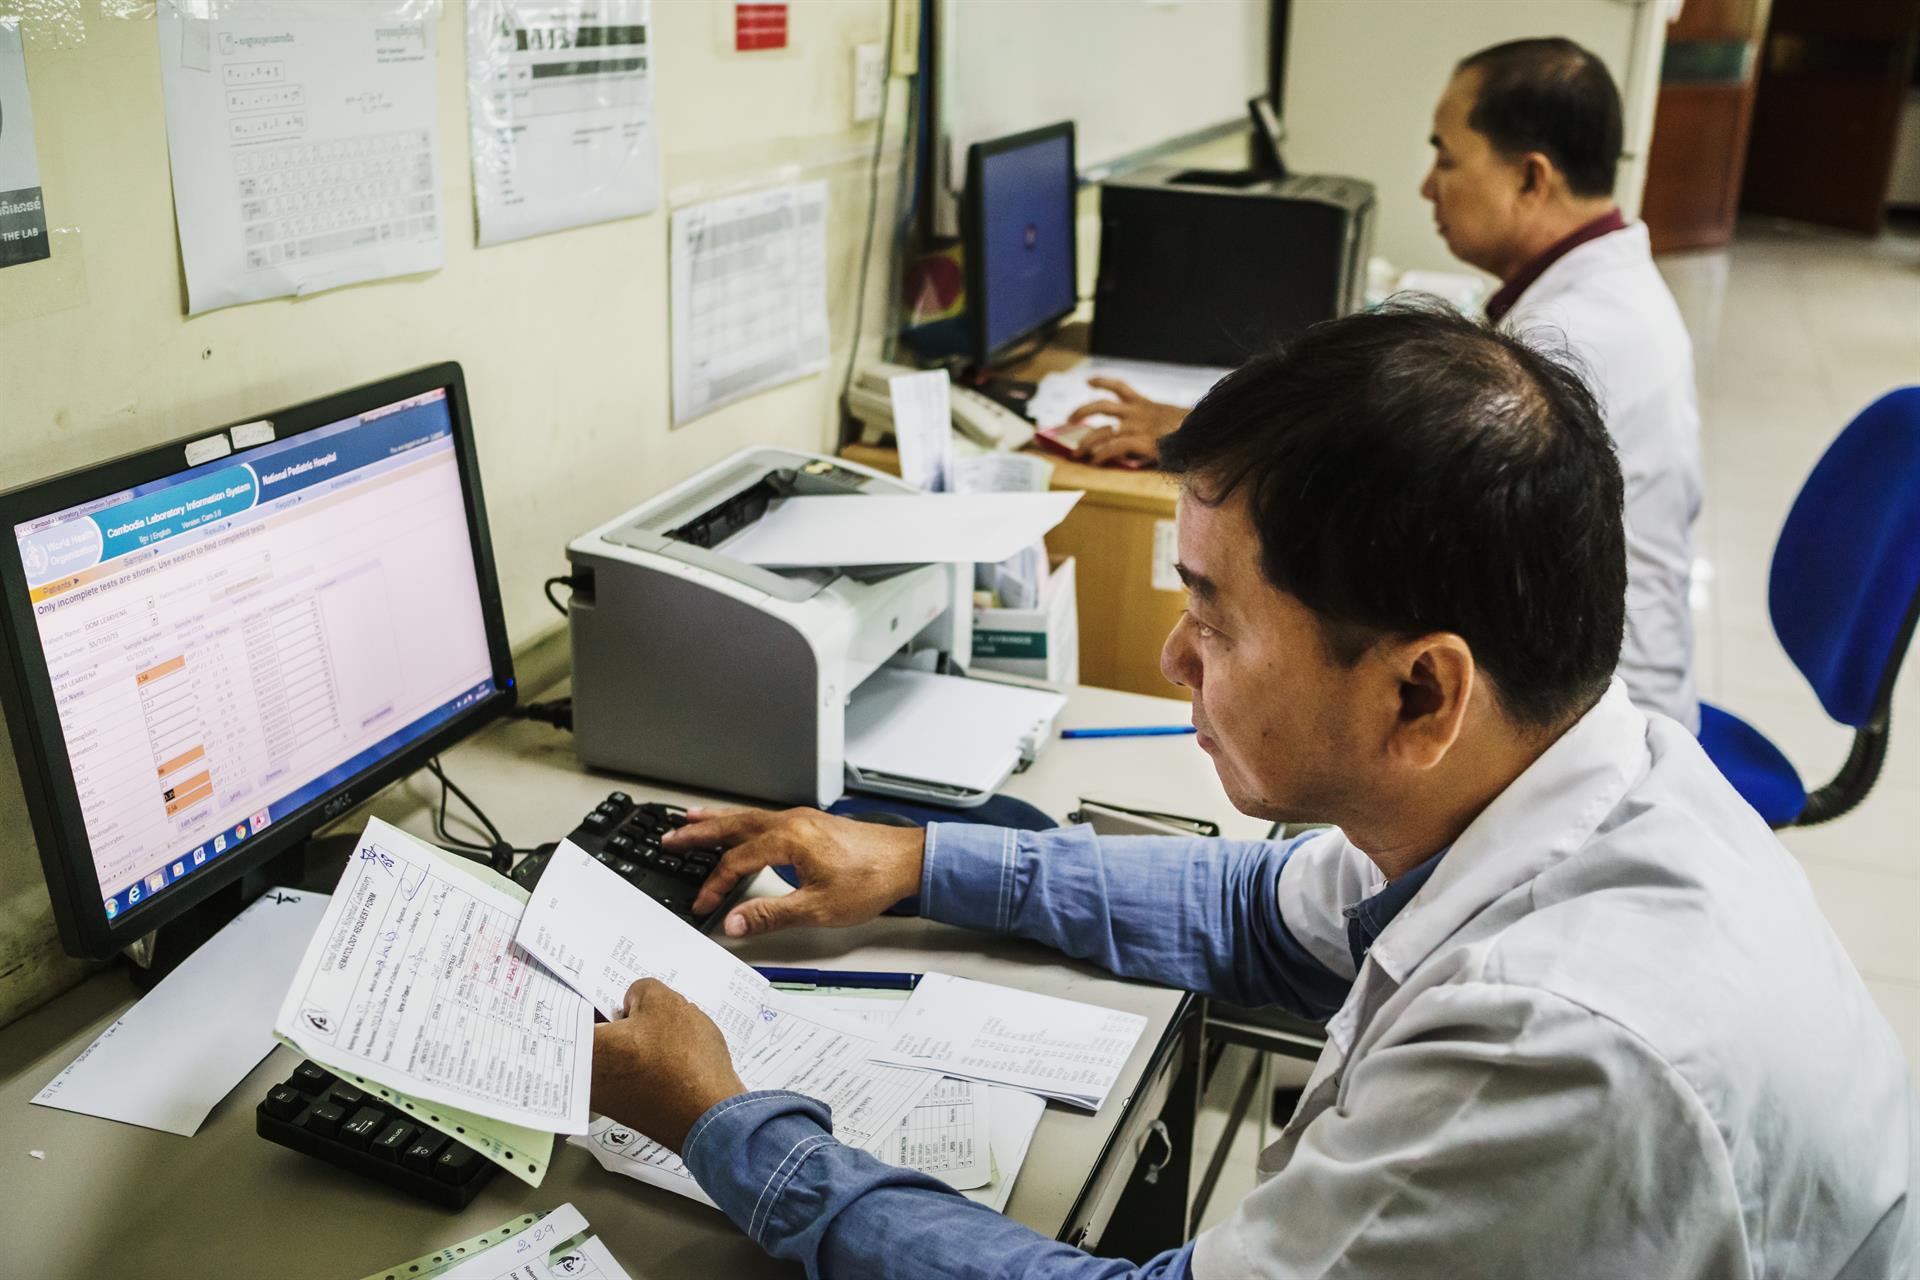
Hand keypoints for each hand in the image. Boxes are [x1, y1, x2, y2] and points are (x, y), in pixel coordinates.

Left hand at [591, 979, 744, 1154]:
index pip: (570, 1013)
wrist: (711, 1114)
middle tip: (635, 1000)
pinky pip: (627, 1073)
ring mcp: (608, 1098)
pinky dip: (641, 1060)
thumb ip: (641, 990)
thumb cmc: (686, 1064)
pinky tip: (668, 1051)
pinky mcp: (629, 1108)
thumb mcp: (666, 1004)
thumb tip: (636, 1000)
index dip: (588, 992)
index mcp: (588, 1049)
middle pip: (593, 1033)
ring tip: (659, 1026)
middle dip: (613, 1015)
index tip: (600, 984)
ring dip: (630, 1038)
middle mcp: (589, 1079)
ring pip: (612, 1053)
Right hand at [665, 806, 925, 937]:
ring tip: (691, 819)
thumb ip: (771, 914)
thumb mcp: (818, 907)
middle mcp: (791, 822)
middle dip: (698, 833)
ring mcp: (801, 819)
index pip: (737, 862)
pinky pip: (764, 817)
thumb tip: (734, 923)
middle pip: (733, 826)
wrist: (908, 862)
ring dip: (717, 820)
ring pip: (747, 817)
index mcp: (789, 839)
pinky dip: (742, 820)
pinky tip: (740, 824)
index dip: (715, 885)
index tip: (704, 905)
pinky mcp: (811, 823)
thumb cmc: (871, 881)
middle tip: (669, 836)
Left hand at [1065, 378, 1186, 464]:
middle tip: (1069, 418)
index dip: (1102, 382)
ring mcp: (1137, 427)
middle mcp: (1137, 413)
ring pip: (1101, 430)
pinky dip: (1101, 455)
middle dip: (1082, 411)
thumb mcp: (1176, 421)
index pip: (1119, 387)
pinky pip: (1113, 448)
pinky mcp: (1141, 441)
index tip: (1088, 381)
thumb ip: (1162, 424)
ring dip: (1085, 441)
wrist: (1205, 432)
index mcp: (1145, 404)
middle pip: (1102, 406)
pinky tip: (1095, 462)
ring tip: (1076, 452)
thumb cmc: (1193, 429)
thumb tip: (1157, 436)